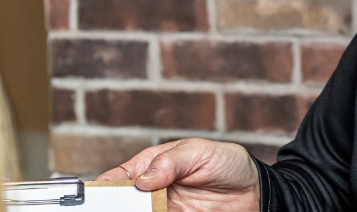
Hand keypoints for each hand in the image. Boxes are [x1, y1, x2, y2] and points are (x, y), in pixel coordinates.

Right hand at [95, 138, 259, 211]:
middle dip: (117, 206)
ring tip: (148, 210)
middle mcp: (154, 191)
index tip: (99, 195)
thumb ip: (171, 162)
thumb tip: (143, 180)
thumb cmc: (229, 163)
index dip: (107, 186)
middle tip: (124, 207)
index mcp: (153, 165)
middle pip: (125, 202)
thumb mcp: (200, 151)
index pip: (121, 176)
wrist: (257, 192)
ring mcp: (165, 209)